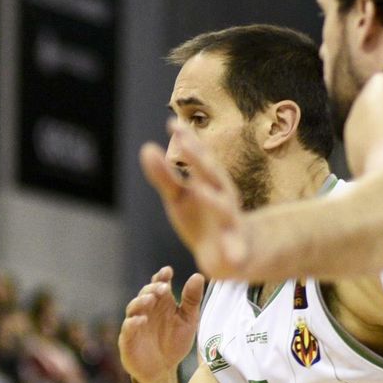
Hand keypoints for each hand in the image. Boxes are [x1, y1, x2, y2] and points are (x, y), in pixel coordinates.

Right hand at [118, 266, 204, 382]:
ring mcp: (135, 324)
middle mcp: (146, 310)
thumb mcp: (188, 321)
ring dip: (140, 302)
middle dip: (152, 288)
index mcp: (161, 303)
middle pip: (145, 293)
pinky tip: (140, 320)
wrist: (163, 370)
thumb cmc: (174, 343)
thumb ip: (191, 300)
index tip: (168, 272)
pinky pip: (127, 329)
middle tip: (163, 288)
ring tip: (150, 299)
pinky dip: (132, 323)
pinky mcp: (128, 339)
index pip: (159, 285)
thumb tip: (197, 276)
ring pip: (133, 308)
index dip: (161, 277)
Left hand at [140, 128, 249, 277]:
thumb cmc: (204, 219)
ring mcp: (230, 222)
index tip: (171, 123)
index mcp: (209, 183)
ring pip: (224, 209)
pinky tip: (234, 259)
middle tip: (184, 141)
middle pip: (212, 175)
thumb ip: (164, 176)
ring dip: (213, 199)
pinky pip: (237, 251)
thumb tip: (146, 148)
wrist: (231, 252)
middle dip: (199, 159)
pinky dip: (236, 253)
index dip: (187, 141)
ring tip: (199, 190)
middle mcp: (222, 197)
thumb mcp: (180, 197)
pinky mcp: (235, 249)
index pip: (198, 159)